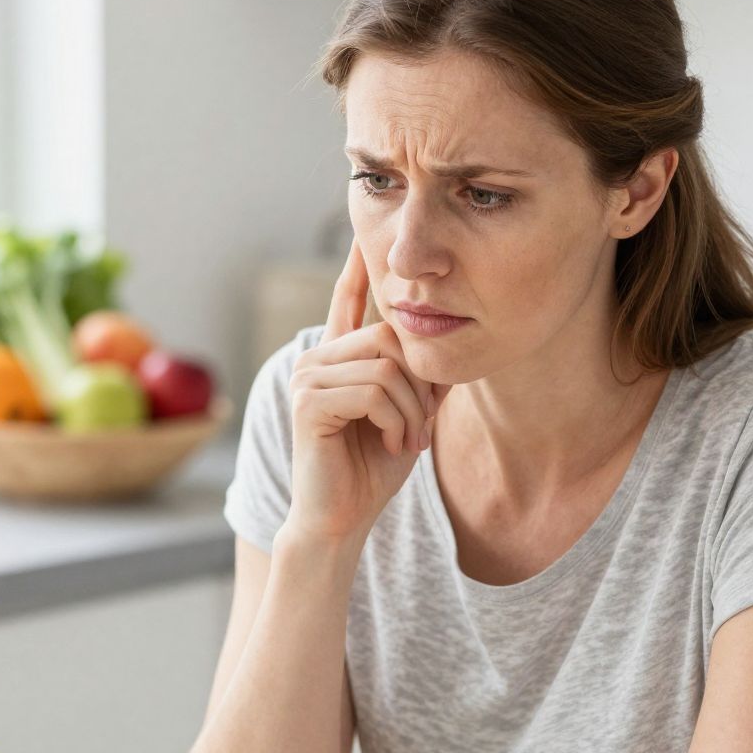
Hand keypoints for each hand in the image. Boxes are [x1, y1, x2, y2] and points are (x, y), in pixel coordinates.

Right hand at [284, 239, 448, 548]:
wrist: (341, 521)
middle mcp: (316, 359)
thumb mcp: (408, 415)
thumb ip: (420, 376)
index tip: (364, 232)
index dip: (359, 266)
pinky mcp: (309, 403)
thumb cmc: (371, 472)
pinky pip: (374, 391)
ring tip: (407, 441)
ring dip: (412, 410)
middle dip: (419, 384)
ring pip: (386, 365)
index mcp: (336, 359)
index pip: (347, 298)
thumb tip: (445, 336)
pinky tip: (392, 446)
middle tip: (423, 426)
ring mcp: (307, 378)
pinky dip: (397, 422)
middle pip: (389, 336)